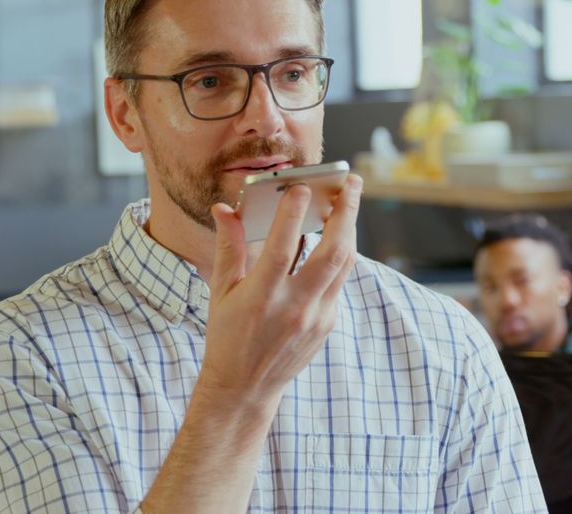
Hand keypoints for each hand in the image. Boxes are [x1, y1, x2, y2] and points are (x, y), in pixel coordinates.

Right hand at [198, 174, 362, 408]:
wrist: (246, 388)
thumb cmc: (227, 336)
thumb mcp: (221, 293)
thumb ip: (229, 248)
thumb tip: (224, 208)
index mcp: (261, 298)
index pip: (281, 249)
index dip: (291, 216)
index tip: (300, 188)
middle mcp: (294, 307)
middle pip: (332, 252)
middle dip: (346, 212)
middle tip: (350, 182)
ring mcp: (317, 317)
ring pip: (345, 264)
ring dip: (350, 228)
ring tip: (349, 200)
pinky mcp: (328, 323)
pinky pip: (340, 280)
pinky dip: (340, 254)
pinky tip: (338, 234)